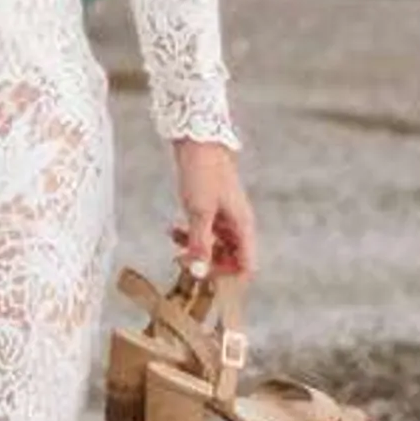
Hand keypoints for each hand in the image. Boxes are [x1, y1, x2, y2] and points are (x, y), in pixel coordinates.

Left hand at [172, 140, 255, 284]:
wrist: (196, 138)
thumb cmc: (203, 172)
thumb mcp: (199, 211)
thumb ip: (201, 243)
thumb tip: (200, 272)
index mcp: (242, 226)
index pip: (246, 266)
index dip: (229, 279)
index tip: (206, 282)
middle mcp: (237, 224)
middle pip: (231, 259)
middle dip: (209, 266)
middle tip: (185, 266)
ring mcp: (224, 216)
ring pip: (215, 246)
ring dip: (197, 251)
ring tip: (176, 250)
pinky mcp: (211, 207)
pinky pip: (205, 231)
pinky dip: (190, 235)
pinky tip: (172, 231)